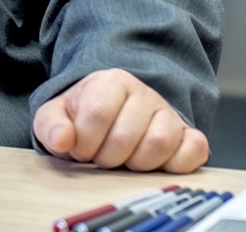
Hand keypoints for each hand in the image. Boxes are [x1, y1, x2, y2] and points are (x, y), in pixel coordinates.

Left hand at [33, 69, 209, 172]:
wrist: (113, 112)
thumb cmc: (84, 116)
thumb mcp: (57, 115)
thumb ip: (51, 125)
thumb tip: (62, 140)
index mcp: (111, 81)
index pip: (97, 114)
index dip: (84, 142)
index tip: (80, 147)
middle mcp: (144, 93)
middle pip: (126, 136)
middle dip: (107, 157)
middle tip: (101, 157)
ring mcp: (168, 113)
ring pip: (160, 143)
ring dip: (137, 163)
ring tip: (125, 160)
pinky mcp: (188, 134)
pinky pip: (194, 150)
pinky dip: (176, 164)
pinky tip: (155, 165)